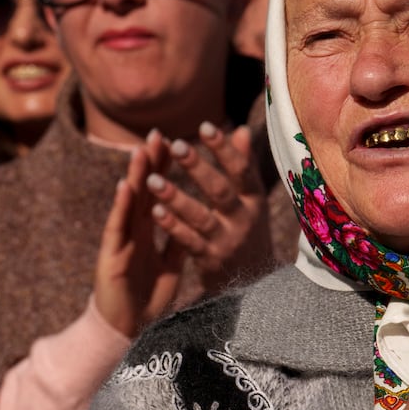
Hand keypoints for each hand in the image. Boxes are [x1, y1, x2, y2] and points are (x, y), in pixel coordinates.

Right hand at [93, 147, 185, 338]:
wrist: (128, 331)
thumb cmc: (146, 299)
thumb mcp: (170, 266)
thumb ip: (178, 241)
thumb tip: (194, 220)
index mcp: (147, 233)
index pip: (157, 195)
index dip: (164, 170)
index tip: (174, 143)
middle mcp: (133, 232)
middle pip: (143, 191)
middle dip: (150, 163)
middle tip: (157, 133)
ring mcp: (121, 241)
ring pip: (129, 203)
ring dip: (135, 175)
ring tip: (141, 149)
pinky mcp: (112, 255)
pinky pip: (118, 227)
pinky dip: (122, 205)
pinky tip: (126, 185)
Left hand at [143, 123, 272, 291]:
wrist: (256, 283)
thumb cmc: (249, 230)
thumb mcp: (252, 200)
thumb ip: (244, 166)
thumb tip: (240, 130)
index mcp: (255, 200)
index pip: (242, 170)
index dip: (225, 149)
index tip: (205, 126)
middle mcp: (244, 219)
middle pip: (220, 191)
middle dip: (199, 168)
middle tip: (177, 145)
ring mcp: (227, 241)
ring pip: (201, 217)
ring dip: (176, 198)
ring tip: (153, 180)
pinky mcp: (211, 261)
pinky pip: (189, 241)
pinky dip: (173, 227)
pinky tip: (154, 211)